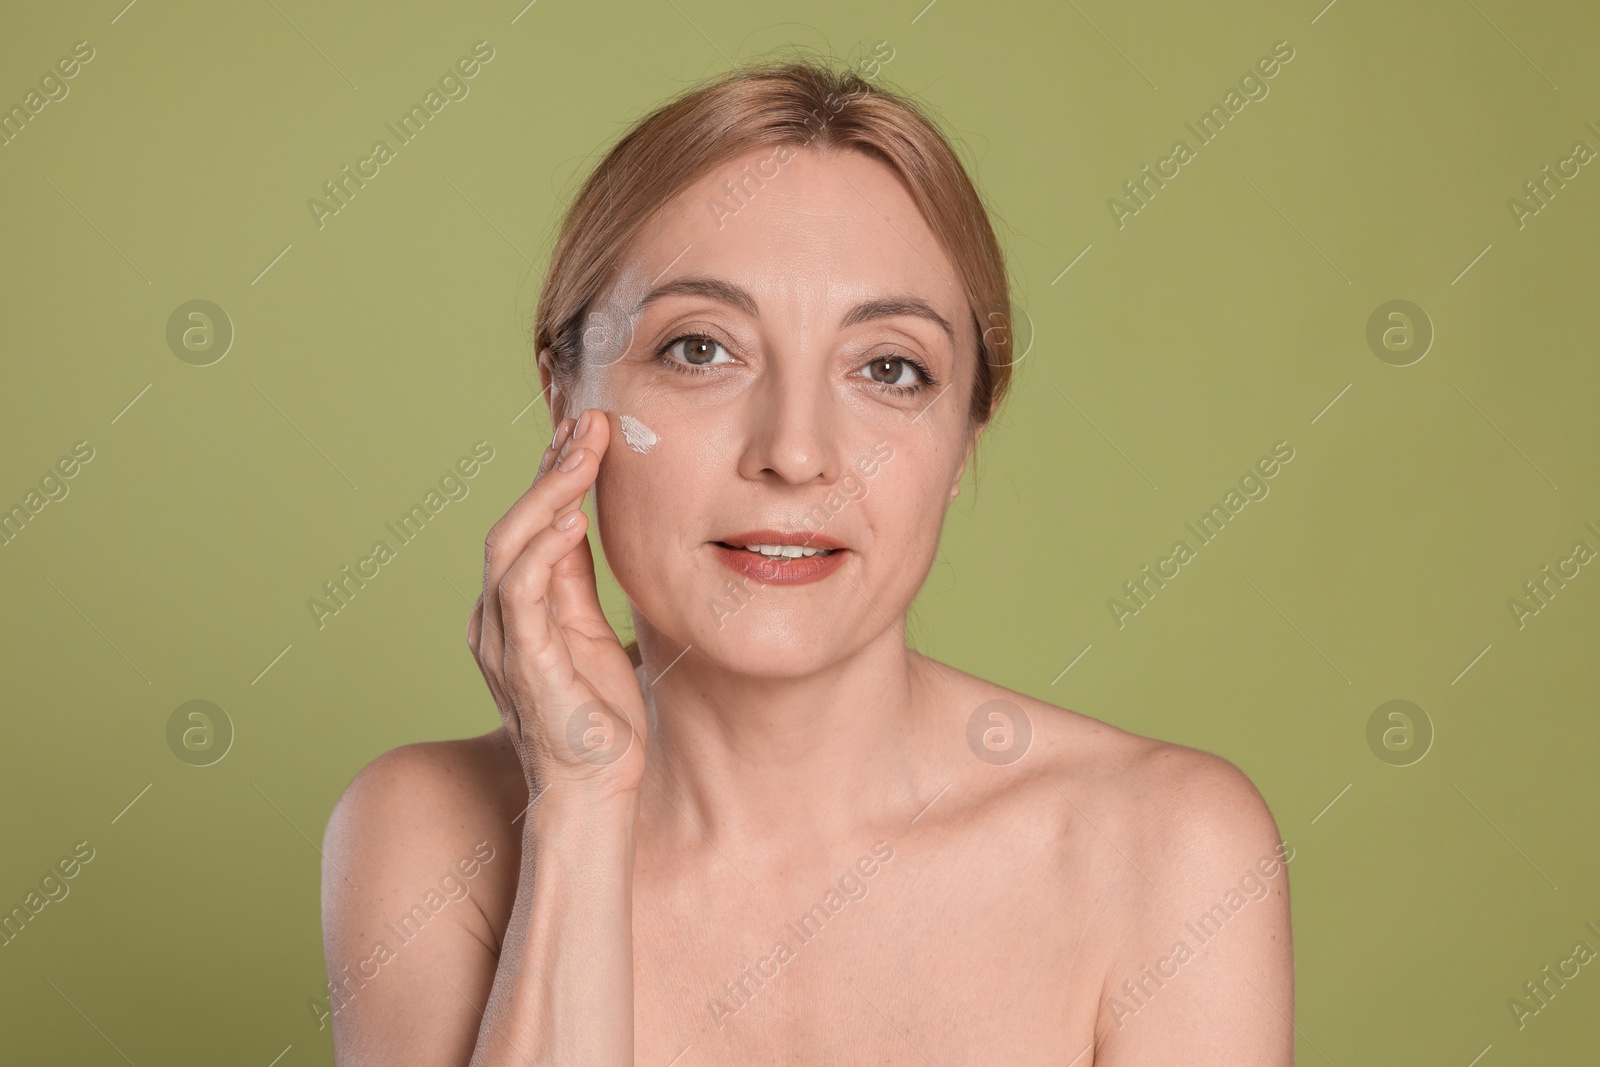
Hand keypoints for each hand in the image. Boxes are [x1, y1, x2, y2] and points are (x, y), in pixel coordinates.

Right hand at [467, 409, 647, 801]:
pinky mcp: (524, 665)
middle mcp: (495, 620)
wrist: (596, 790)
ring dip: (548, 493)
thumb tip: (577, 517)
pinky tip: (573, 519)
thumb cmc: (597, 718)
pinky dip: (542, 551)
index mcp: (511, 610)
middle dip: (550, 468)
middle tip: (589, 421)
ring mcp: (503, 642)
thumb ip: (574, 581)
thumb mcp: (589, 632)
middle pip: (511, 525)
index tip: (582, 427)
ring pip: (508, 548)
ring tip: (585, 451)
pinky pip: (521, 594)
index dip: (549, 473)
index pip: (525, 526)